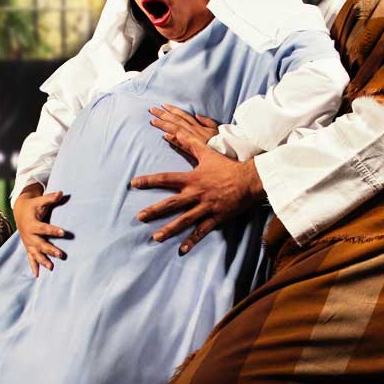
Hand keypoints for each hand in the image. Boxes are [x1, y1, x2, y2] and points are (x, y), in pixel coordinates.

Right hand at [12, 183, 69, 277]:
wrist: (20, 212)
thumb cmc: (33, 206)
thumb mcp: (40, 201)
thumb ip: (51, 198)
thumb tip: (62, 193)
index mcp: (32, 223)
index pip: (44, 228)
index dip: (53, 230)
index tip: (64, 232)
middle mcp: (29, 234)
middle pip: (40, 243)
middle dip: (50, 249)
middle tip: (61, 254)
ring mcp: (28, 242)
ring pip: (35, 253)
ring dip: (43, 260)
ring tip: (52, 267)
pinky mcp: (28, 246)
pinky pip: (30, 258)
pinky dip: (33, 266)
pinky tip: (37, 275)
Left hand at [131, 131, 263, 254]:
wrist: (250, 180)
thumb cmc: (227, 166)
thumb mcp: (207, 153)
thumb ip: (188, 143)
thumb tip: (172, 132)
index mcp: (192, 179)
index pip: (166, 179)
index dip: (149, 180)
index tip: (134, 183)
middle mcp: (197, 193)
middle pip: (172, 203)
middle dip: (155, 210)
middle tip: (139, 217)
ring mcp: (206, 207)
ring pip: (185, 220)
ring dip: (169, 229)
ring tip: (155, 237)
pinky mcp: (216, 217)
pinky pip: (202, 231)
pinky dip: (192, 241)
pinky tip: (181, 250)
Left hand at [149, 105, 219, 147]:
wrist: (229, 154)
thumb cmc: (223, 142)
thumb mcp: (216, 129)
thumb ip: (207, 121)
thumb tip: (197, 114)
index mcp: (199, 125)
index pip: (183, 115)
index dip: (173, 110)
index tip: (163, 105)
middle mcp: (195, 130)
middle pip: (177, 120)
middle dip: (164, 114)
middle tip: (151, 109)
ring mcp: (195, 139)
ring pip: (177, 129)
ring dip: (165, 125)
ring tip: (153, 121)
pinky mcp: (196, 150)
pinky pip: (183, 144)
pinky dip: (174, 139)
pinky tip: (164, 136)